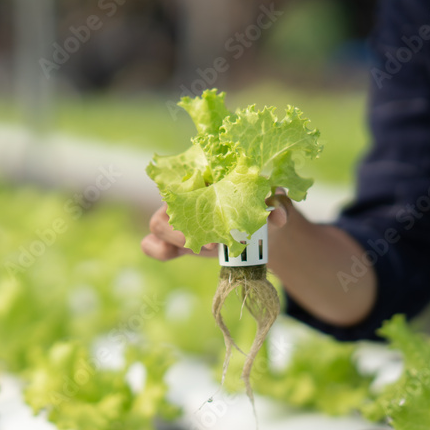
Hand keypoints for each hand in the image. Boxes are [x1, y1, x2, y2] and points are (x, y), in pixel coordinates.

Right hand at [140, 190, 291, 261]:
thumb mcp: (275, 201)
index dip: (197, 190)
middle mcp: (185, 194)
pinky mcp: (174, 241)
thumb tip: (278, 217)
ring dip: (177, 240)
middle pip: (168, 203)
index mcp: (205, 175)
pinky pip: (151, 244)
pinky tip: (177, 255)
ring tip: (209, 248)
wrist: (262, 230)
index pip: (187, 174)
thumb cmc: (264, 205)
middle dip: (188, 225)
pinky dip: (159, 250)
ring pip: (157, 225)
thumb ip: (278, 205)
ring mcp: (177, 218)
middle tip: (215, 242)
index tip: (217, 211)